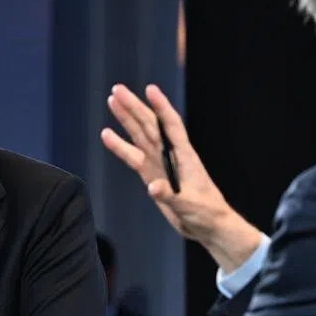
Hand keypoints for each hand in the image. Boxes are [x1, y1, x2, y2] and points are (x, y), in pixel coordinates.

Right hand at [102, 83, 262, 271]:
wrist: (208, 226)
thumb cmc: (206, 213)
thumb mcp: (190, 206)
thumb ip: (170, 196)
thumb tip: (152, 187)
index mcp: (185, 156)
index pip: (171, 125)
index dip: (161, 107)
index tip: (150, 89)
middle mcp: (170, 155)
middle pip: (150, 125)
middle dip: (134, 106)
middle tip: (117, 89)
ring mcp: (159, 164)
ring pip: (140, 136)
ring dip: (126, 119)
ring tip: (112, 100)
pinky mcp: (151, 176)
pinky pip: (133, 157)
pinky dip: (120, 146)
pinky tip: (108, 135)